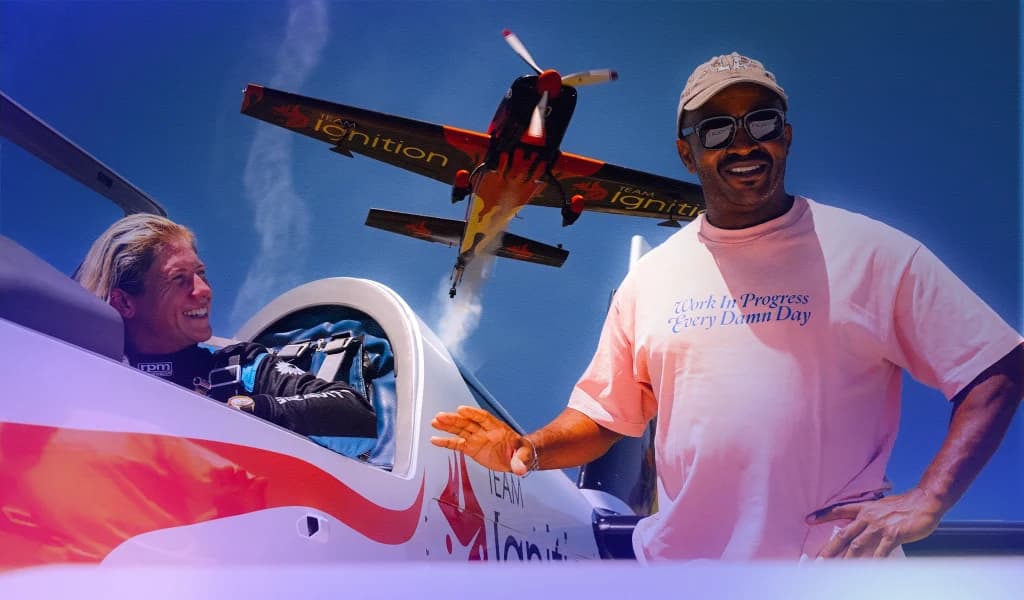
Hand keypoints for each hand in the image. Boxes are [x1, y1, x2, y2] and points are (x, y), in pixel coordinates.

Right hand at [431, 406, 534, 474]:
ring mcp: (476, 438)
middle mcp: (484, 431)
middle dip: (454, 420)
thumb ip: (520, 460)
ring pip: (460, 430)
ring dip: (447, 426)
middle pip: (468, 423)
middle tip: (441, 417)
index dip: (472, 413)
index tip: (461, 410)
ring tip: (435, 422)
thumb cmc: (520, 451)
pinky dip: (446, 442)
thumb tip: (520, 469)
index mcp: (497, 429)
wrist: (517, 457)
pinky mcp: (471, 448)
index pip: (483, 418)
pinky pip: (456, 444)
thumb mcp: (524, 455)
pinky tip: (435, 440)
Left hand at [809, 488, 943, 557]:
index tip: (808, 520)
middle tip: (818, 559)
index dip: (823, 515)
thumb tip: (860, 529)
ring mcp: (879, 527)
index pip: (839, 511)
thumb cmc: (905, 506)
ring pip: (857, 545)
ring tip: (835, 569)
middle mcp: (868, 517)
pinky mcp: (893, 535)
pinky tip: (866, 569)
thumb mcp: (882, 507)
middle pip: (843, 534)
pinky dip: (872, 561)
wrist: (925, 501)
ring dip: (845, 559)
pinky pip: (880, 551)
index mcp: (865, 509)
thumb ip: (870, 517)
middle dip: (829, 548)